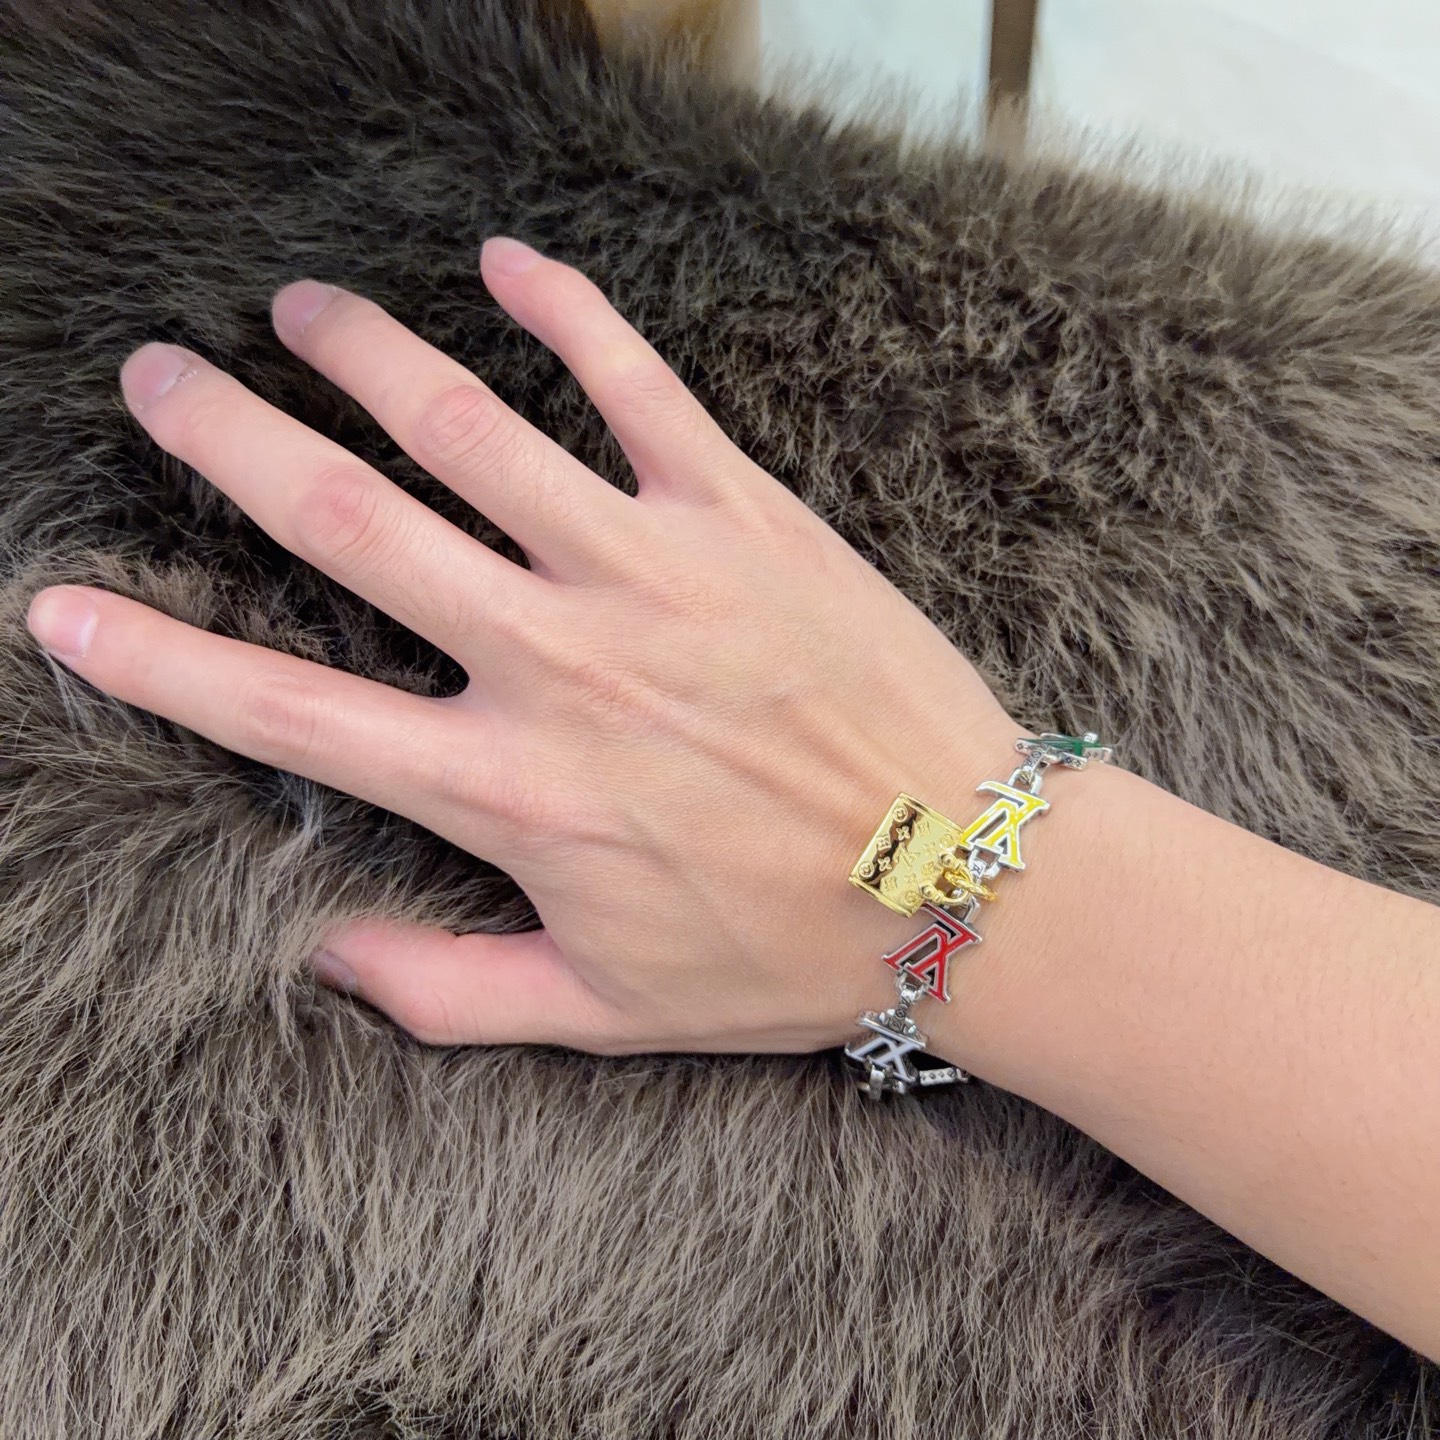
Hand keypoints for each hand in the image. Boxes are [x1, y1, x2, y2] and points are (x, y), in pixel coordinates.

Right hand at [24, 237, 1017, 1056]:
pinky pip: (640, 385)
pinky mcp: (744, 515)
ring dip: (369, 355)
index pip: (284, 709)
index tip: (65, 608)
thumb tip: (319, 960)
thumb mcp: (603, 1012)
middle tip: (163, 380)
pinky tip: (507, 263)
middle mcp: (558, 661)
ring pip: (474, 429)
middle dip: (232, 439)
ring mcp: (651, 572)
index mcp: (509, 789)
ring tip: (303, 310)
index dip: (154, 659)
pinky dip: (568, 313)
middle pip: (351, 522)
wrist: (963, 883)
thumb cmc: (785, 953)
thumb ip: (446, 993)